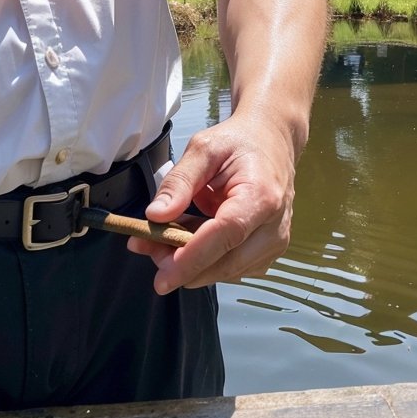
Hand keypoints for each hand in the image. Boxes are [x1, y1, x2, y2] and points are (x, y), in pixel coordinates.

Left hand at [125, 109, 298, 292]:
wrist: (271, 142)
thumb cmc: (240, 143)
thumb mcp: (203, 149)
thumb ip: (179, 182)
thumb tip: (156, 215)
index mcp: (261, 196)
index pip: (226, 236)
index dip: (192, 258)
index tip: (163, 275)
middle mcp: (273, 227)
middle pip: (225, 263)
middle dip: (181, 264)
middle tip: (143, 244)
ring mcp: (273, 244)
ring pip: (225, 270)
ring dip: (189, 263)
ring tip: (158, 237)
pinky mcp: (266, 252)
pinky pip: (230, 266)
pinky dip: (204, 258)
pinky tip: (184, 236)